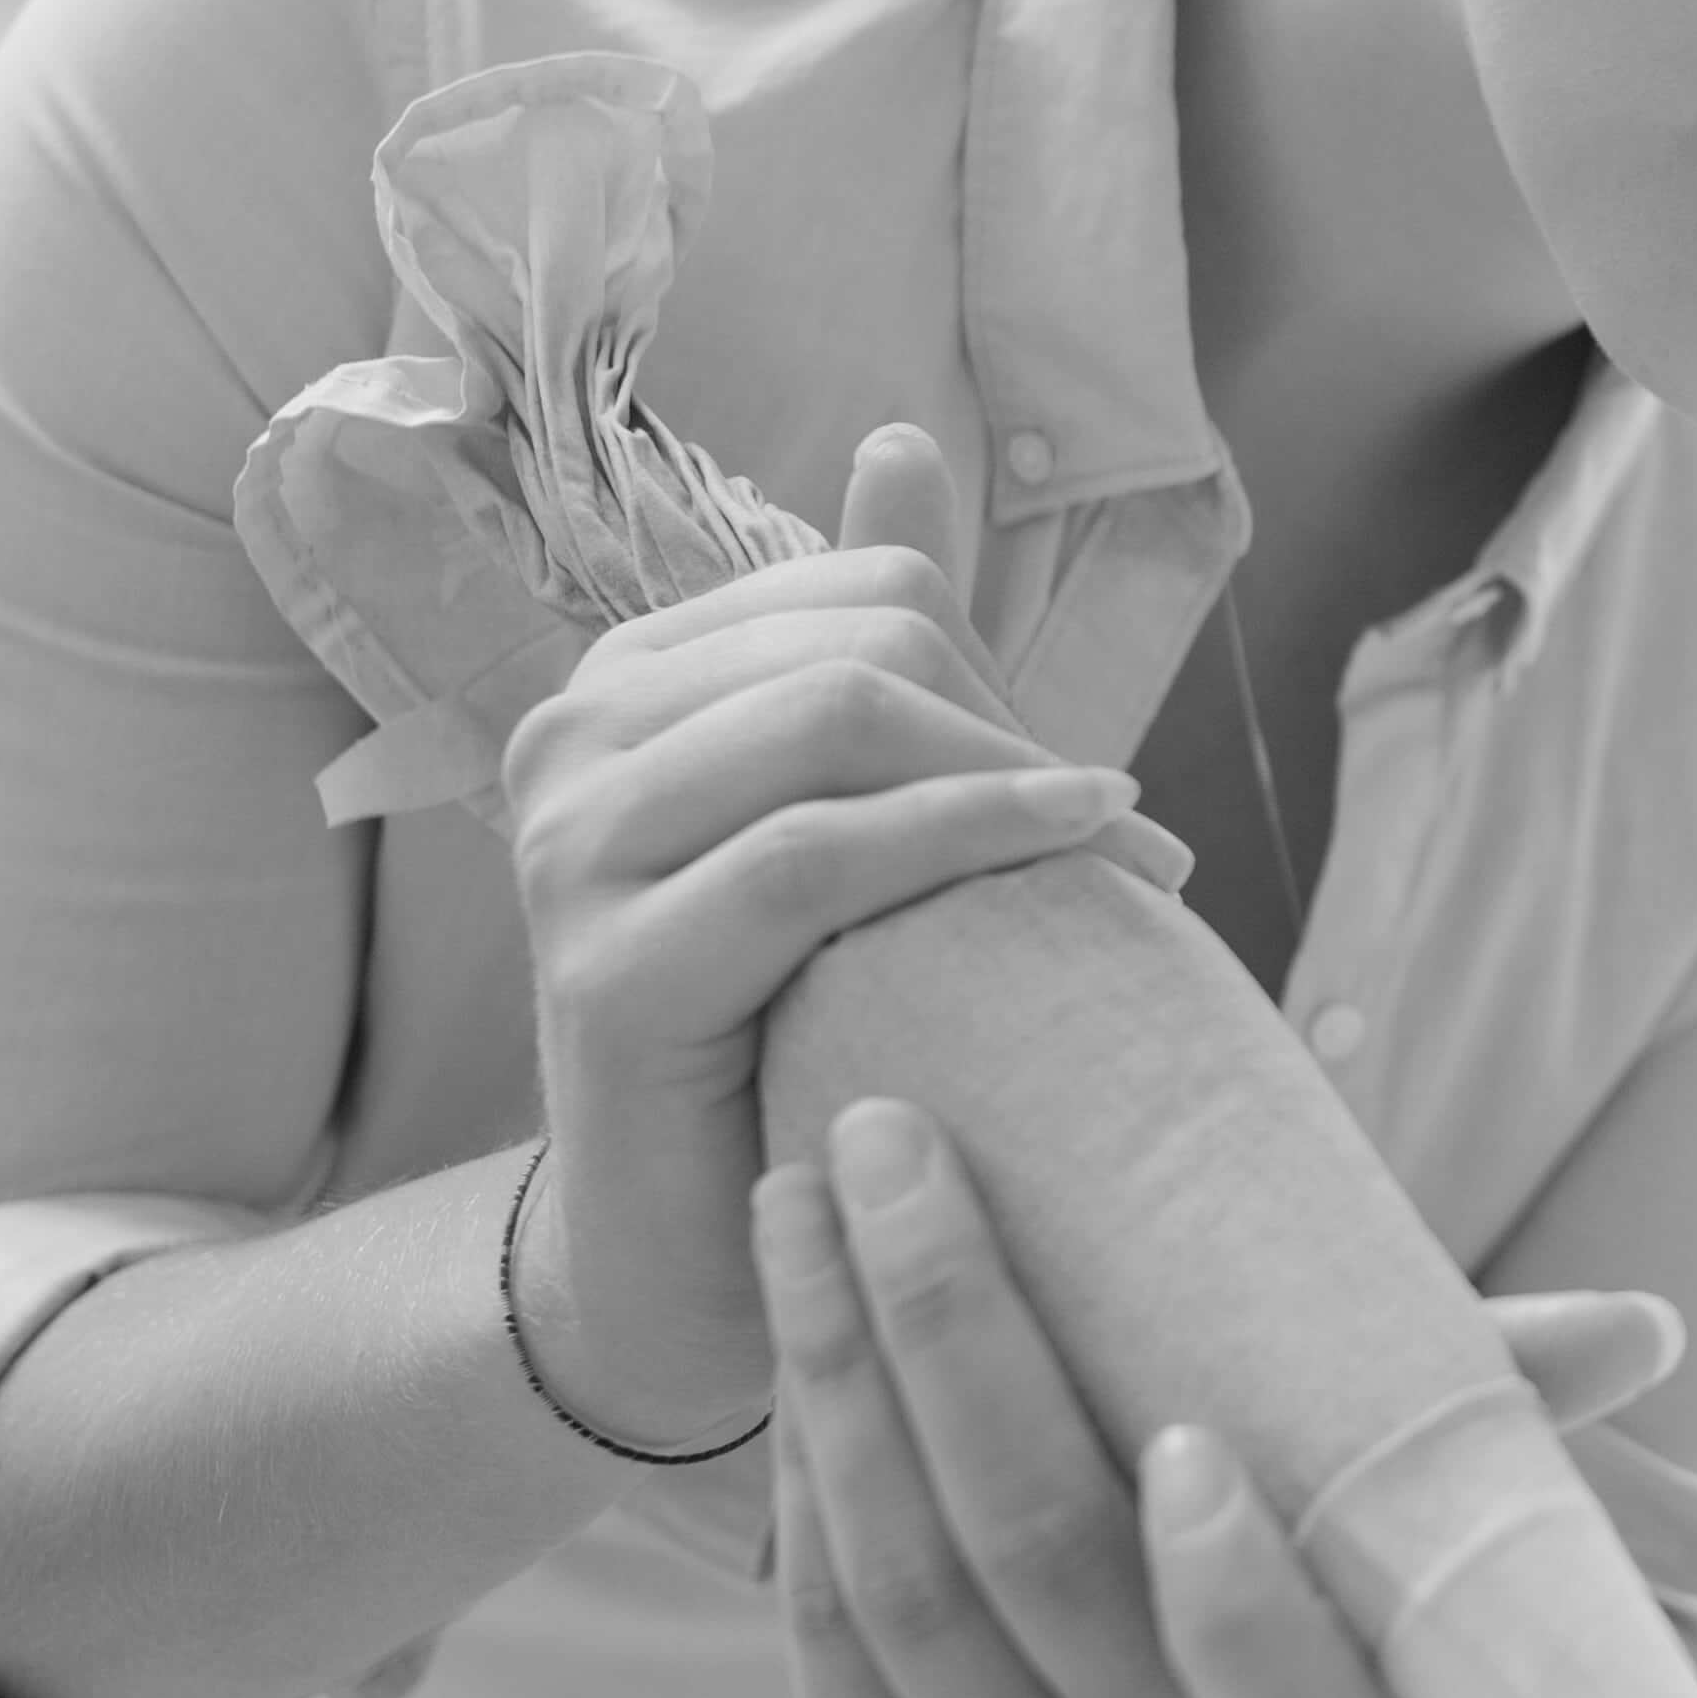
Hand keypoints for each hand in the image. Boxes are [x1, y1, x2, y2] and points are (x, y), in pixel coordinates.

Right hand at [498, 425, 1157, 1454]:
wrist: (689, 1257)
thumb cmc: (788, 1027)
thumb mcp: (842, 816)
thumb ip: (863, 640)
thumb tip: (898, 440)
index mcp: (628, 681)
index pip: (863, 591)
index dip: (1004, 671)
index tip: (1094, 784)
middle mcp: (571, 739)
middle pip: (859, 647)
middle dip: (1019, 730)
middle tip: (1125, 838)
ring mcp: (571, 849)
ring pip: (836, 727)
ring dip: (1015, 789)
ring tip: (1124, 864)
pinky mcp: (605, 966)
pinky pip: (814, 857)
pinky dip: (965, 845)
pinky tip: (1073, 863)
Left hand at [759, 1093, 1680, 1697]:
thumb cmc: (1322, 1563)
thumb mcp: (1405, 1500)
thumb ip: (1496, 1405)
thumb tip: (1653, 1326)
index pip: (1270, 1686)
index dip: (1223, 1584)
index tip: (1186, 1441)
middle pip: (1029, 1564)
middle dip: (946, 1333)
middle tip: (891, 1142)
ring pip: (903, 1584)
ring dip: (836, 1367)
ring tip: (801, 1191)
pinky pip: (827, 1632)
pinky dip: (802, 1466)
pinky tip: (792, 1322)